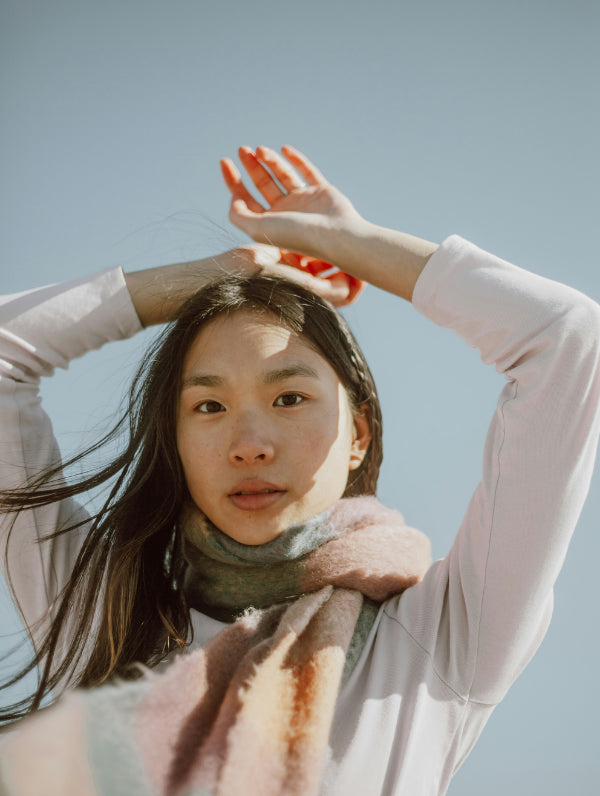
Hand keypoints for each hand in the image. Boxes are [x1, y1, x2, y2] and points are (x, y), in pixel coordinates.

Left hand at [221, 146, 365, 302]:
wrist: (334, 236)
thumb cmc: (296, 235)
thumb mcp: (257, 228)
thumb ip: (239, 215)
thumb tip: (233, 199)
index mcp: (269, 223)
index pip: (246, 199)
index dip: (233, 181)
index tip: (225, 162)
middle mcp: (285, 212)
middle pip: (263, 184)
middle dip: (251, 166)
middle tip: (242, 149)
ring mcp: (304, 201)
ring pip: (283, 175)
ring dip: (270, 161)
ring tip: (260, 149)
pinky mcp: (321, 192)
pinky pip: (308, 172)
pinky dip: (297, 160)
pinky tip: (284, 149)